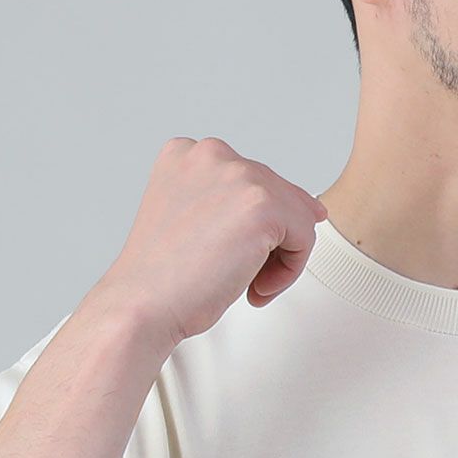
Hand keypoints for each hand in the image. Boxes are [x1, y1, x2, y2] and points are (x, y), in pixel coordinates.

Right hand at [90, 136, 328, 349]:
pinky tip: (255, 288)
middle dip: (265, 243)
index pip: (249, 183)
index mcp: (185, 152)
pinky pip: (305, 238)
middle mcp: (211, 152)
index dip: (247, 230)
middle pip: (276, 196)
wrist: (141, 305)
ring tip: (246, 284)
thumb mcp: (197, 222)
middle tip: (229, 276)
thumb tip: (315, 208)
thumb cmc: (165, 279)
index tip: (220, 257)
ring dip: (277, 258)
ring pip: (295, 216)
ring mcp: (238, 174)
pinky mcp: (262, 205)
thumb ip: (241, 204)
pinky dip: (288, 271)